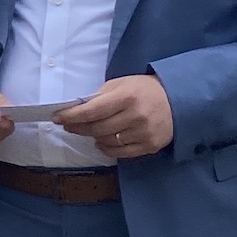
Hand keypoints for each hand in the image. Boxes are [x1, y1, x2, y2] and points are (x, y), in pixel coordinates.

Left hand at [55, 74, 173, 158]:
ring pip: (106, 141)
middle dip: (78, 127)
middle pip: (96, 128)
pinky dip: (106, 149)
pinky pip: (120, 153)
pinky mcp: (149, 146)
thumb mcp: (123, 83)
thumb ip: (102, 95)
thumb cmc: (145, 90)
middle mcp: (135, 116)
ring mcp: (143, 133)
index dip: (72, 116)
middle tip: (69, 125)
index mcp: (127, 97)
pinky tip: (102, 142)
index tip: (57, 118)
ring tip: (90, 131)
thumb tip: (78, 107)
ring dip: (93, 137)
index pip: (92, 110)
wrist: (179, 100)